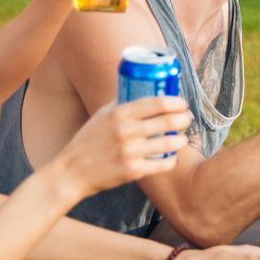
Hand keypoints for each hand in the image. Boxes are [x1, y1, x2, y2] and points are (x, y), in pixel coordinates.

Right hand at [57, 94, 188, 198]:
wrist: (71, 172)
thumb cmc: (88, 141)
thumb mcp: (101, 115)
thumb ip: (121, 103)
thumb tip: (142, 88)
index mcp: (119, 113)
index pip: (157, 102)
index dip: (176, 102)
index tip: (183, 103)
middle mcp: (126, 131)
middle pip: (167, 121)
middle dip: (184, 119)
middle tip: (187, 119)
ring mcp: (130, 152)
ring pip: (169, 143)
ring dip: (181, 140)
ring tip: (182, 139)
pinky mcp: (132, 171)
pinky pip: (162, 164)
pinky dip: (170, 160)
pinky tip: (171, 157)